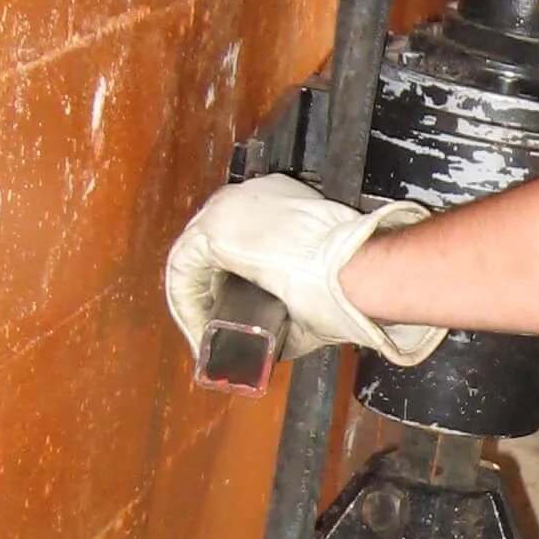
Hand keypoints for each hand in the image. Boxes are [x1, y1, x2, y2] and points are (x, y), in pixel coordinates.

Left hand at [164, 176, 446, 368]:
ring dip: (196, 301)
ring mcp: (226, 208)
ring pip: (194, 259)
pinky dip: (187, 304)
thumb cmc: (349, 278)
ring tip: (206, 337)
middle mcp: (247, 198)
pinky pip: (184, 271)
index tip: (233, 310)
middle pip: (210, 246)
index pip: (238, 238)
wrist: (353, 269)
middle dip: (210, 290)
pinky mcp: (211, 230)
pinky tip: (198, 331)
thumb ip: (291, 305)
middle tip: (215, 327)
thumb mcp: (313, 285)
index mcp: (277, 201)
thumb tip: (276, 341)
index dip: (230, 278)